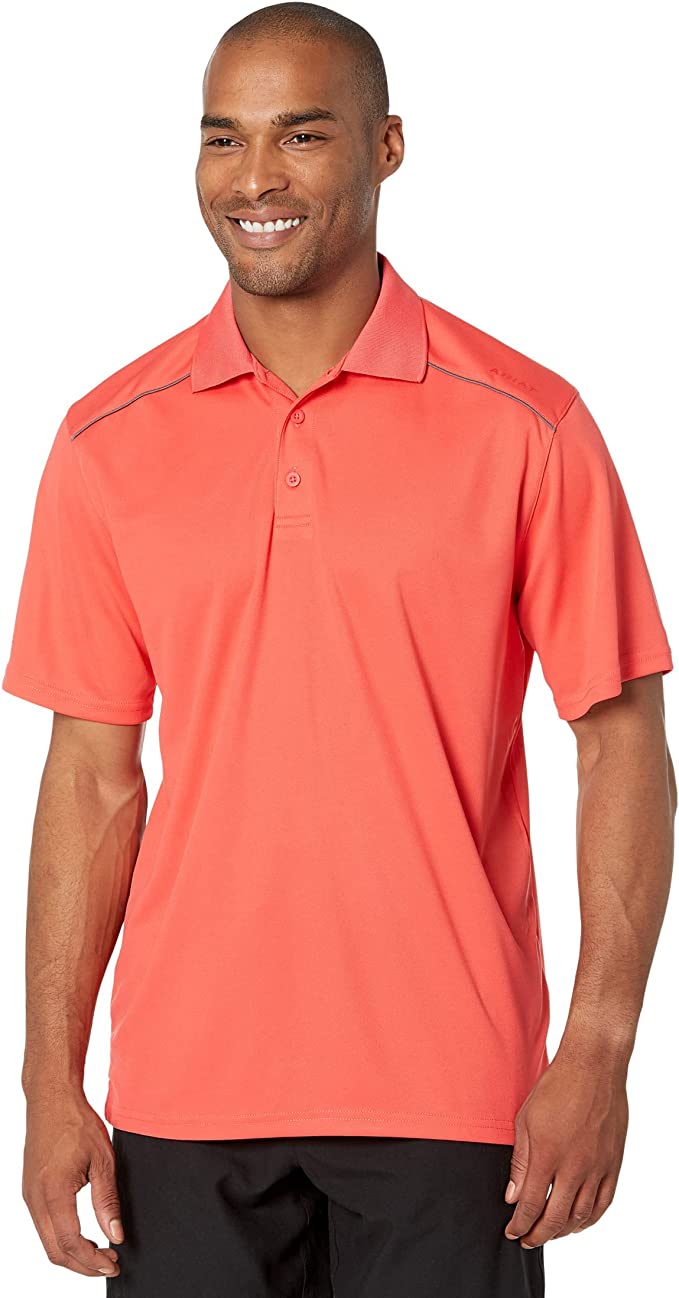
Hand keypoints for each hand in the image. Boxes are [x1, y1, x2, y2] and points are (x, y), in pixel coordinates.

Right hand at [23, 1088, 123, 1276]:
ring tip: (100, 1251)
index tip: (112, 1263)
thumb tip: (115, 1234)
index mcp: (54, 1192)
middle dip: (82, 1265)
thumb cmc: (76, 1122)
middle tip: (108, 1264)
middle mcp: (35, 1199)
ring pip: (47, 1241)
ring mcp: (29, 1196)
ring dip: (72, 1253)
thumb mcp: (102, 1160)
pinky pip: (43, 1226)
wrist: (51, 1099)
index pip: (70, 1243)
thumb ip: (107, 1201)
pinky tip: (82, 1235)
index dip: (92, 1260)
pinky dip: (62, 1238)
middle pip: (55, 1250)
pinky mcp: (29, 1191)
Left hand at [504, 1046, 628, 1247]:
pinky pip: (604, 1202)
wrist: (593, 1068)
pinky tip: (579, 1222)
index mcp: (547, 1156)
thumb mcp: (525, 1120)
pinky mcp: (613, 1164)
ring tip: (550, 1233)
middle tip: (527, 1240)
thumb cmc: (556, 1087)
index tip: (512, 1231)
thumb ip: (520, 1162)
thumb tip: (513, 1196)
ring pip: (581, 1216)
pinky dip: (591, 1219)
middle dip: (538, 1235)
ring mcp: (597, 1167)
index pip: (531, 1205)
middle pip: (555, 1218)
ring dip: (563, 1231)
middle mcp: (574, 1167)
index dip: (519, 1224)